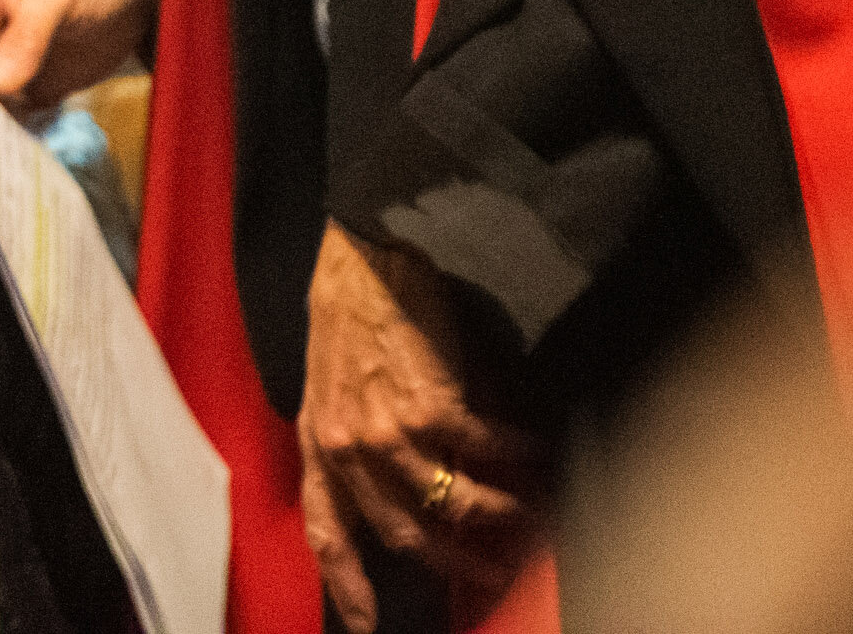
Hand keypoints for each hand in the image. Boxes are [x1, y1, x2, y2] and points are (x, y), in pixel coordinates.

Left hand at [299, 225, 547, 633]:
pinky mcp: (429, 404)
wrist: (366, 254)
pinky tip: (535, 451)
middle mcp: (345, 446)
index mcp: (317, 442)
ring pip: (448, 502)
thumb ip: (353, 437)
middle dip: (451, 563)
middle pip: (401, 533)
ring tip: (528, 515)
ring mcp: (386, 430)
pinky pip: (482, 450)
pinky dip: (515, 456)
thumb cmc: (348, 309)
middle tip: (490, 573)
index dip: (347, 584)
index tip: (367, 624)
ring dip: (496, 514)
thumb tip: (404, 480)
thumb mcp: (330, 383)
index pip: (326, 530)